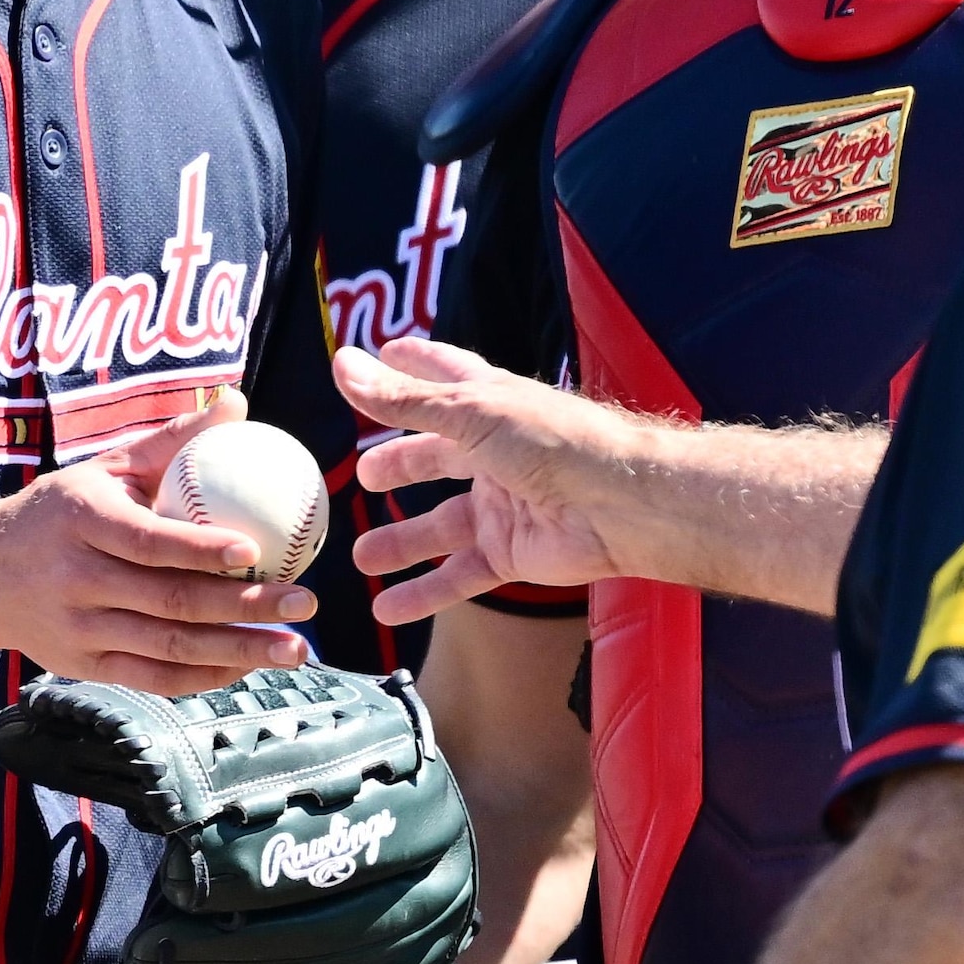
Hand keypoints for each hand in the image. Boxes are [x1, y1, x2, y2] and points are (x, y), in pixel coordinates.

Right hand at [0, 401, 313, 692]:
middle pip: (169, 601)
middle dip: (244, 607)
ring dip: (238, 652)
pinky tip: (247, 666)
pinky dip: (203, 676)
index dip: (199, 549)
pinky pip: (153, 678)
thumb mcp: (102, 469)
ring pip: (168, 648)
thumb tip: (238, 403)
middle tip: (304, 603)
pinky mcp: (82, 667)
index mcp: (80, 520)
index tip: (254, 550)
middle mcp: (76, 580)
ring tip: (295, 649)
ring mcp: (78, 630)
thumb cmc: (59, 512)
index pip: (147, 540)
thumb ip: (170, 441)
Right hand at [336, 340, 622, 621]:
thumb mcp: (468, 413)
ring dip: (402, 542)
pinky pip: (460, 575)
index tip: (384, 355)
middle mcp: (496, 454)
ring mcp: (504, 506)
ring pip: (442, 526)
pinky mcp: (512, 552)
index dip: (414, 365)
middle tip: (366, 475)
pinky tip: (388, 608)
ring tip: (362, 556)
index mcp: (490, 405)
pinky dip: (424, 593)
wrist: (620, 504)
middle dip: (402, 465)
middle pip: (439, 458)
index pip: (445, 378)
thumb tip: (343, 365)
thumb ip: (402, 399)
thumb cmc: (556, 442)